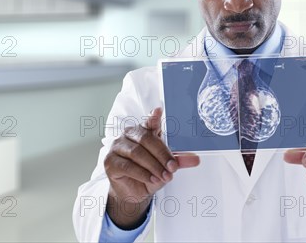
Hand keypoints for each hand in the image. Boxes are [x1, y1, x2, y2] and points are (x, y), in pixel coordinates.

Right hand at [104, 107, 199, 228]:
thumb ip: (179, 161)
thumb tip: (195, 159)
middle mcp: (128, 135)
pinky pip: (127, 166)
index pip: (149, 122)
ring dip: (153, 166)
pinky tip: (151, 179)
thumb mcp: (166, 167)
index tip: (158, 111)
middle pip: (145, 139)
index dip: (153, 117)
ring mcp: (117, 147)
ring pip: (137, 153)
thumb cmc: (149, 174)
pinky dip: (142, 173)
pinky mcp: (110, 161)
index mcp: (142, 131)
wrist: (134, 192)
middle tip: (172, 168)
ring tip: (163, 176)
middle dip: (162, 154)